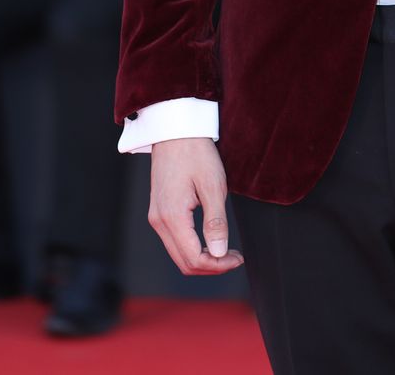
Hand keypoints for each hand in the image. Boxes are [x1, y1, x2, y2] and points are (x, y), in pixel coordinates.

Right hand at [148, 138, 243, 275]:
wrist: (175, 129)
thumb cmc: (196, 153)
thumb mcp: (213, 185)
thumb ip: (216, 221)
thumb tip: (220, 253)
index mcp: (172, 217)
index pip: (193, 258)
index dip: (218, 265)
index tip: (238, 258)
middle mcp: (159, 221)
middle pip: (183, 262)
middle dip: (211, 265)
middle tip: (234, 257)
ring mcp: (156, 217)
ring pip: (178, 253)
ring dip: (202, 258)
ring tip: (226, 250)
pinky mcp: (159, 211)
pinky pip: (175, 240)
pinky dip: (193, 247)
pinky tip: (210, 239)